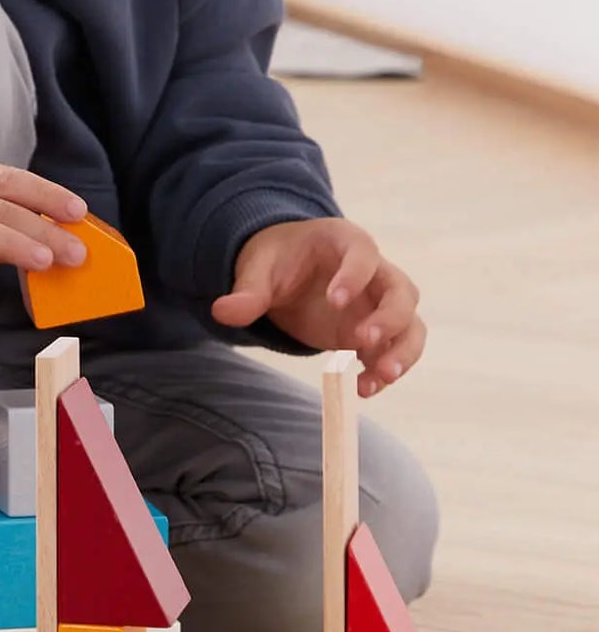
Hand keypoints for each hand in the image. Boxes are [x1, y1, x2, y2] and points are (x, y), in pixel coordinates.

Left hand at [211, 218, 424, 397]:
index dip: (355, 275)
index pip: (364, 253)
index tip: (335, 300)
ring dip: (401, 351)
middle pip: (401, 291)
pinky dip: (384, 370)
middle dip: (390, 318)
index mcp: (346, 242)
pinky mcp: (374, 332)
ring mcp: (379, 305)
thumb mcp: (257, 268)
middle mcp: (375, 272)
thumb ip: (247, 291)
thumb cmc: (276, 260)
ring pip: (409, 325)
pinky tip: (364, 389)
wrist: (285, 272)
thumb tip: (222, 312)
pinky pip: (393, 351)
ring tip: (379, 377)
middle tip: (364, 341)